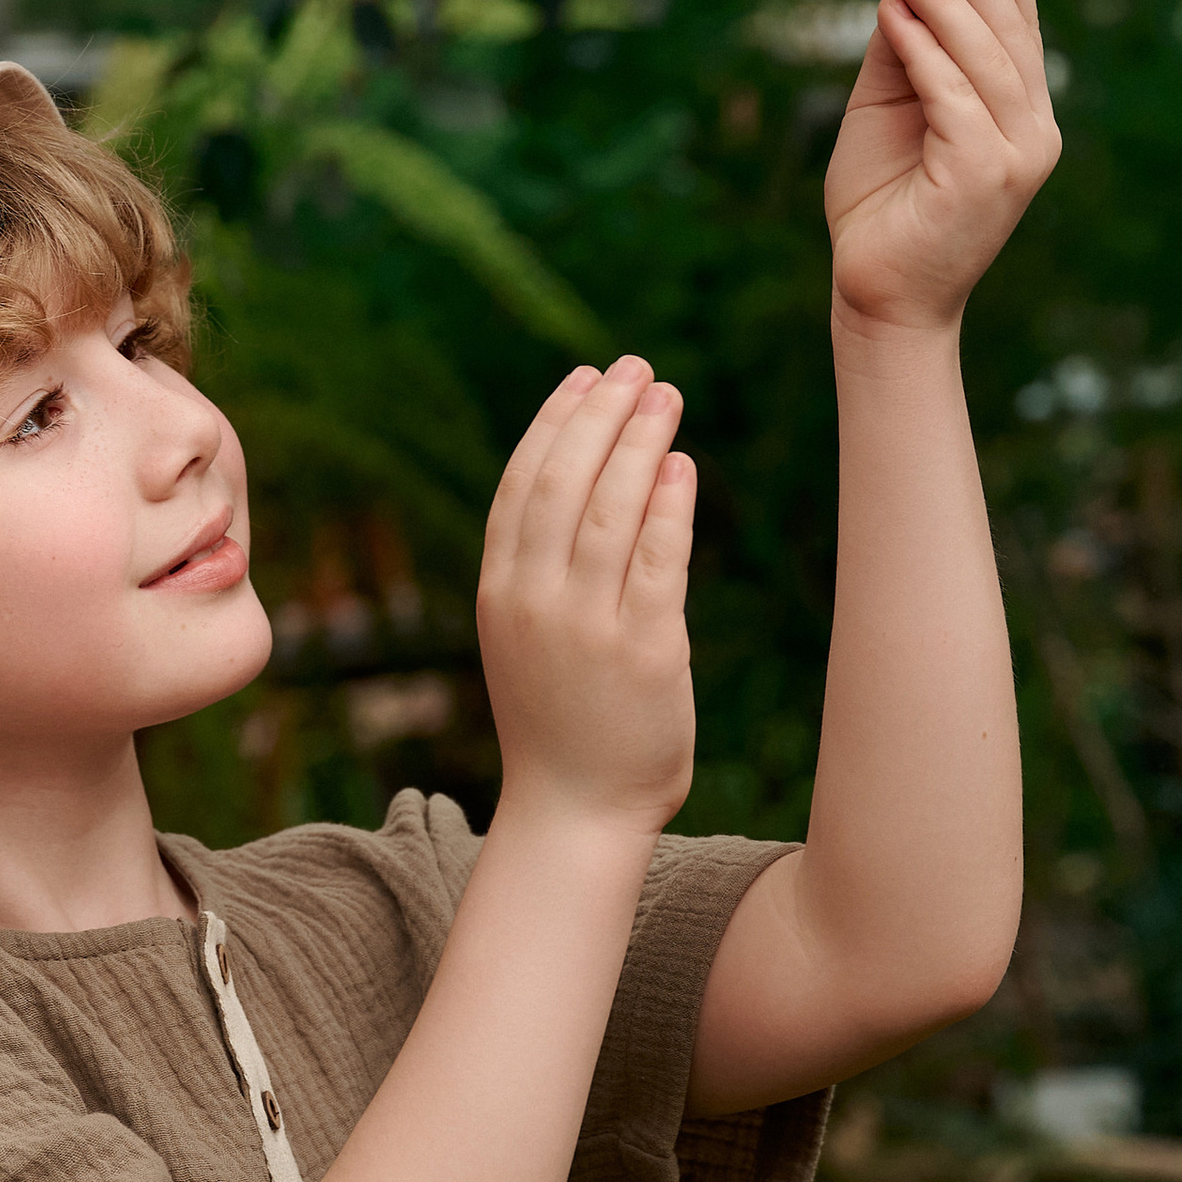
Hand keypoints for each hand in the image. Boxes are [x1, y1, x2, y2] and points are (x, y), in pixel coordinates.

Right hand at [478, 358, 695, 839]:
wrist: (575, 813)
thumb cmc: (560, 722)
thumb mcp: (528, 638)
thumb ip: (546, 570)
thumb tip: (595, 485)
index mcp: (500, 593)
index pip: (522, 485)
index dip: (555, 423)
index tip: (586, 377)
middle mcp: (534, 601)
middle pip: (565, 482)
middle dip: (601, 414)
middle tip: (638, 368)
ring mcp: (586, 626)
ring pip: (612, 509)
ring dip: (640, 442)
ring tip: (667, 397)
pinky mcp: (644, 650)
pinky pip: (658, 560)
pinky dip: (669, 506)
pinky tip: (682, 466)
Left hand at [823, 0, 1060, 337]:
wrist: (877, 292)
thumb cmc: (883, 205)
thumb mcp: (890, 108)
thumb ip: (905, 52)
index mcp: (1020, 114)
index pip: (1019, 29)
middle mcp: (1033, 131)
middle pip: (1006, 32)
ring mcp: (1016, 154)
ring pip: (982, 58)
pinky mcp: (986, 174)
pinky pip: (953, 96)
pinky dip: (922, 51)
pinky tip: (891, 15)